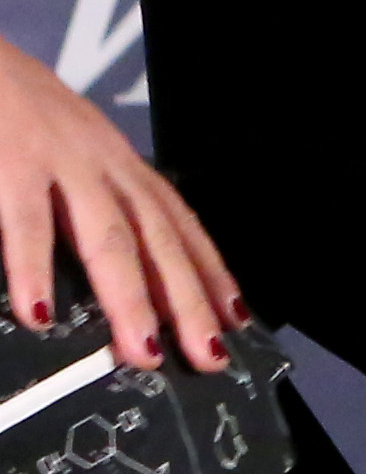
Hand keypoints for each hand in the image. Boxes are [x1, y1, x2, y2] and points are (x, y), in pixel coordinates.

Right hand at [0, 35, 243, 370]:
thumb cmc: (20, 118)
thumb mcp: (70, 159)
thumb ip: (88, 210)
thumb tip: (112, 274)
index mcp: (121, 168)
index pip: (180, 227)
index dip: (211, 274)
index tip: (236, 321)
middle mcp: (105, 166)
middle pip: (159, 241)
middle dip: (189, 301)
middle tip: (209, 355)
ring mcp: (61, 165)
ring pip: (107, 238)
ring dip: (130, 297)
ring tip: (144, 348)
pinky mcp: (12, 164)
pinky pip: (25, 223)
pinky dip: (34, 270)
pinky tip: (41, 315)